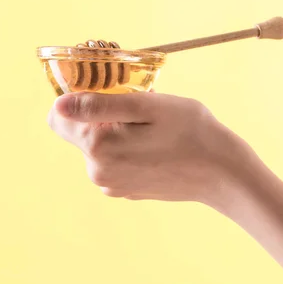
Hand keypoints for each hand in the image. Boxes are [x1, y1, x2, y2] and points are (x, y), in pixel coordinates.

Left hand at [48, 92, 255, 209]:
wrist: (225, 174)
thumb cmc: (192, 132)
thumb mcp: (147, 107)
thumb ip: (98, 105)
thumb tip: (58, 105)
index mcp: (98, 148)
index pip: (57, 118)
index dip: (77, 99)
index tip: (107, 92)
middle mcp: (98, 172)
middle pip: (82, 130)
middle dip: (104, 114)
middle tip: (142, 108)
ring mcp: (113, 185)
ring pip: (100, 144)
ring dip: (119, 130)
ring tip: (154, 128)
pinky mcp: (127, 190)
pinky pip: (116, 160)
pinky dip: (129, 147)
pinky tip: (157, 146)